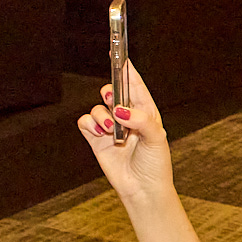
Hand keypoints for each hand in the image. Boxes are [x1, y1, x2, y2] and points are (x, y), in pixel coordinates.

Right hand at [79, 59, 173, 205]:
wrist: (142, 189)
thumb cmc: (156, 164)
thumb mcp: (157, 138)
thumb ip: (140, 119)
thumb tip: (119, 110)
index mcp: (145, 111)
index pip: (134, 83)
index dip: (125, 67)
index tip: (117, 52)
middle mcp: (126, 116)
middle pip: (111, 91)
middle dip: (111, 94)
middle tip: (114, 101)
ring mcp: (110, 126)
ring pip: (97, 107)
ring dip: (103, 117)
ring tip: (113, 132)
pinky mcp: (95, 137)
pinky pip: (85, 122)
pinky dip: (91, 126)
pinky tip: (102, 136)